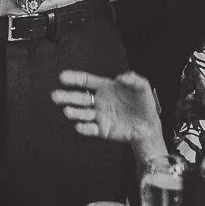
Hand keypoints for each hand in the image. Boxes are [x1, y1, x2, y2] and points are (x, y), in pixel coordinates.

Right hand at [51, 69, 167, 159]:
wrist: (148, 126)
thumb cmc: (144, 103)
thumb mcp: (142, 87)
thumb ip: (133, 79)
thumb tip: (121, 76)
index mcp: (105, 87)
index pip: (87, 81)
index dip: (75, 78)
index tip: (63, 77)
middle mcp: (99, 101)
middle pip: (79, 97)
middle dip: (67, 96)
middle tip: (55, 96)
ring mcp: (99, 115)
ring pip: (82, 113)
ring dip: (73, 112)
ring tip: (67, 111)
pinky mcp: (102, 129)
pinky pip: (90, 129)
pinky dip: (84, 128)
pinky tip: (79, 126)